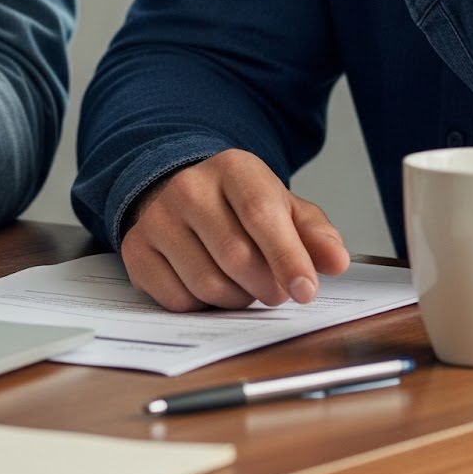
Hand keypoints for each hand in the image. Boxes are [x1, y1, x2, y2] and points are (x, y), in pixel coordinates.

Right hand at [120, 149, 350, 311]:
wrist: (180, 192)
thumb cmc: (239, 204)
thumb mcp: (282, 206)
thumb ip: (314, 233)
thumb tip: (335, 261)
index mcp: (233, 168)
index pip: (262, 215)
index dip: (288, 257)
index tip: (307, 290)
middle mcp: (189, 187)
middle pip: (237, 257)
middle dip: (266, 285)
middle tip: (277, 289)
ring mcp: (158, 218)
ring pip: (209, 284)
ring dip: (238, 298)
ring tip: (244, 283)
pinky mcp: (137, 250)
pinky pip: (179, 300)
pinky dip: (204, 305)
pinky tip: (211, 283)